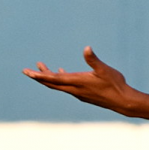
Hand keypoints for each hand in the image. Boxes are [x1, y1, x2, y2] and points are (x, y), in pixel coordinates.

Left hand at [22, 47, 136, 114]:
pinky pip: (65, 86)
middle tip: (26, 70)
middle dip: (38, 76)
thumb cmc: (115, 85)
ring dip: (48, 76)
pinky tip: (61, 71)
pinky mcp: (82, 94)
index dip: (40, 75)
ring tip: (40, 67)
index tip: (28, 72)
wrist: (122, 102)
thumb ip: (93, 60)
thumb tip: (86, 48)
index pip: (53, 79)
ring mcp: (77, 92)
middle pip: (50, 83)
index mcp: (77, 82)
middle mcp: (73, 89)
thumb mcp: (105, 70)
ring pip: (57, 85)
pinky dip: (59, 79)